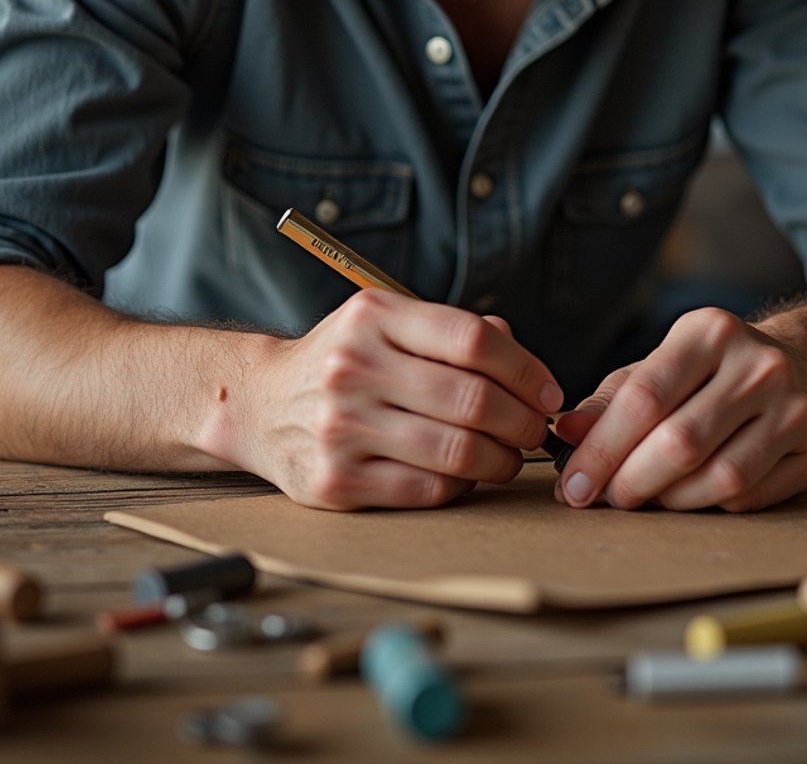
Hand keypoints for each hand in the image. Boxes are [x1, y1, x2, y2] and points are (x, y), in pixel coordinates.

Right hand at [234, 292, 562, 510]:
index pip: (473, 340)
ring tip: (508, 457)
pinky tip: (465, 476)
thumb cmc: (343, 359)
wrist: (259, 404)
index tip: (547, 392)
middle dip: (522, 421)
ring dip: (501, 460)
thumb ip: (453, 332)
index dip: (526, 370)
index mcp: (374, 316)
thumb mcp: (387, 323)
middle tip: (537, 430)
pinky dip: (460, 487)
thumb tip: (520, 356)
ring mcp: (341, 426)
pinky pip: (426, 490)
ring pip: (456, 452)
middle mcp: (354, 366)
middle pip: (472, 400)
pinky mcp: (335, 481)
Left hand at [552, 308, 806, 512]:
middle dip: (629, 481)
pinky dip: (710, 505)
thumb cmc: (713, 372)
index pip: (644, 397)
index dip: (601, 448)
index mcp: (710, 330)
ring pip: (719, 478)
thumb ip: (611, 400)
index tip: (573, 482)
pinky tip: (692, 494)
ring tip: (646, 496)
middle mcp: (759, 364)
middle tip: (604, 499)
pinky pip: (750, 497)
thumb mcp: (660, 367)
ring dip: (670, 500)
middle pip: (680, 443)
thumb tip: (566, 434)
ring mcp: (795, 406)